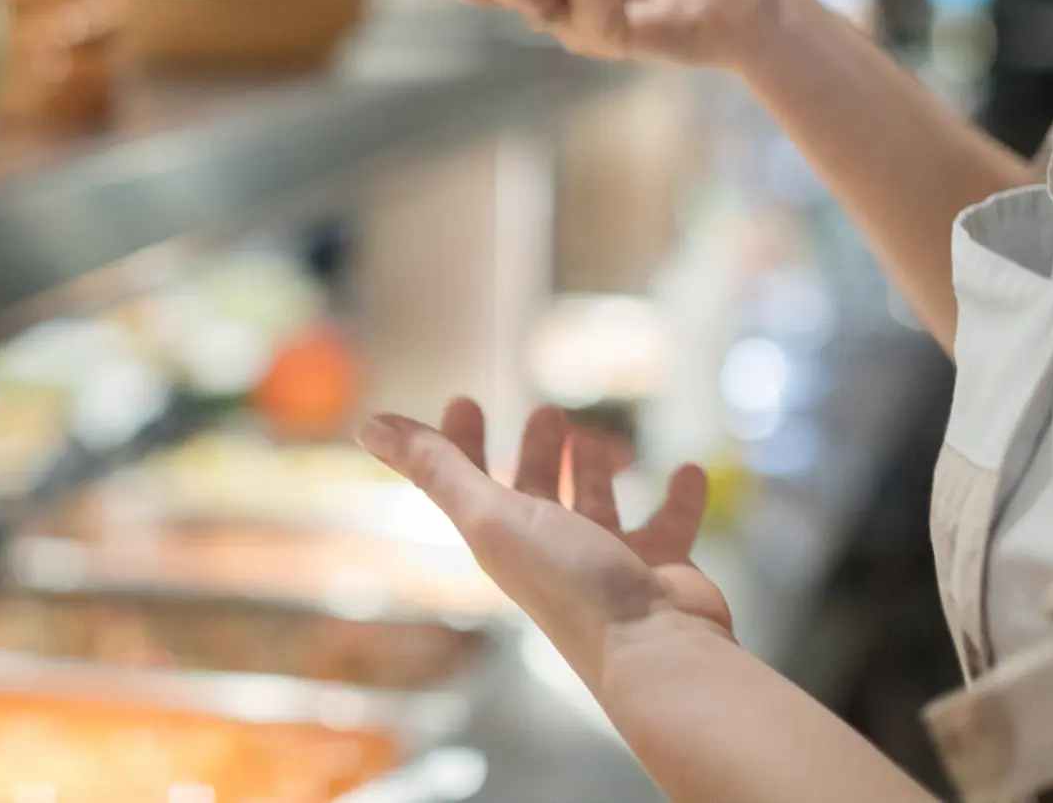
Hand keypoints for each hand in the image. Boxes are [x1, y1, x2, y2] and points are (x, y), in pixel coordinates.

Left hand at [360, 400, 732, 691]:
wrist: (653, 650)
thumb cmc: (569, 582)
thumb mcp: (492, 515)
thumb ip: (436, 468)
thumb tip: (367, 424)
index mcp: (503, 539)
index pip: (469, 483)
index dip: (459, 443)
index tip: (465, 402)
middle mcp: (550, 551)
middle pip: (535, 492)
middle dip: (536, 451)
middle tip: (546, 412)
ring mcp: (606, 563)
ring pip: (597, 505)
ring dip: (596, 470)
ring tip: (599, 438)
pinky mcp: (660, 570)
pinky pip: (669, 525)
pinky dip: (678, 497)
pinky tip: (684, 469)